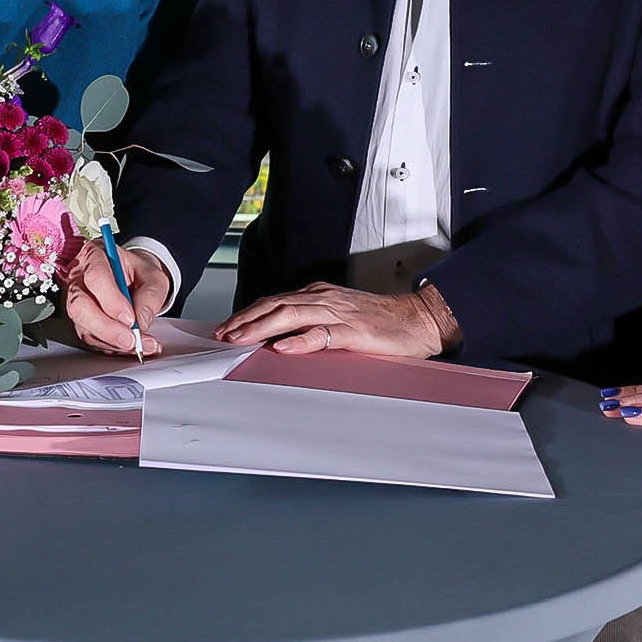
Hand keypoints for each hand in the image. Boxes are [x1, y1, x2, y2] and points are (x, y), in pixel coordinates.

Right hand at [67, 243, 173, 354]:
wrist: (130, 278)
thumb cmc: (137, 272)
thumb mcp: (153, 275)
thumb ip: (151, 294)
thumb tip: (141, 321)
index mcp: (94, 256)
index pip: (96, 277)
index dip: (112, 301)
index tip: (130, 318)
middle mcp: (78, 279)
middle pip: (80, 306)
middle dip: (107, 328)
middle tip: (131, 339)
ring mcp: (75, 301)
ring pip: (83, 326)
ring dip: (111, 341)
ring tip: (138, 345)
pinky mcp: (80, 321)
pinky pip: (90, 338)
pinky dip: (111, 346)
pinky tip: (129, 346)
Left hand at [217, 283, 445, 358]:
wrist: (417, 318)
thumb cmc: (380, 321)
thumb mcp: (339, 317)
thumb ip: (312, 323)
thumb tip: (281, 338)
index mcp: (319, 295)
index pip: (274, 301)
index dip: (248, 314)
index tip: (227, 327)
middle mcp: (324, 298)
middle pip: (276, 305)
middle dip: (246, 320)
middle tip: (223, 335)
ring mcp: (339, 313)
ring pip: (292, 315)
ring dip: (262, 327)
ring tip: (241, 338)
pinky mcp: (355, 331)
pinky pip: (323, 334)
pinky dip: (302, 340)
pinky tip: (285, 347)